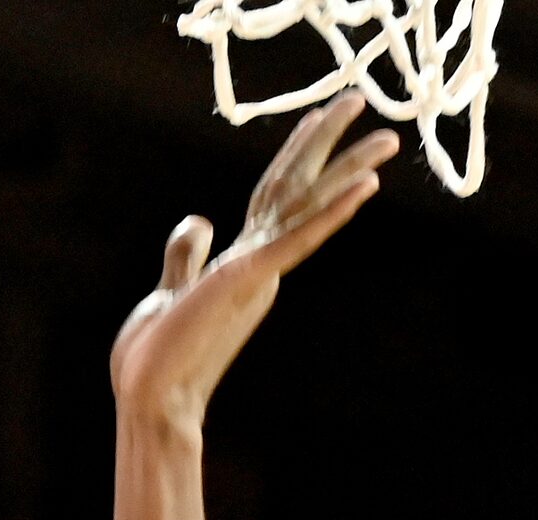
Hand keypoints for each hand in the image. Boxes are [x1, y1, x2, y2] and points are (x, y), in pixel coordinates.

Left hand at [111, 95, 397, 431]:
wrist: (150, 400)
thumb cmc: (156, 358)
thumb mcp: (169, 292)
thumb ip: (186, 255)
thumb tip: (202, 219)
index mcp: (242, 262)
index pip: (274, 196)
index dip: (296, 154)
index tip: (318, 118)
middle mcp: (258, 263)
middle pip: (299, 191)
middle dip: (330, 146)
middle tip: (362, 101)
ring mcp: (256, 272)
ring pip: (310, 209)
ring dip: (349, 171)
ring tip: (387, 141)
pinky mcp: (248, 281)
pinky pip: (298, 242)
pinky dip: (331, 214)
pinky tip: (364, 188)